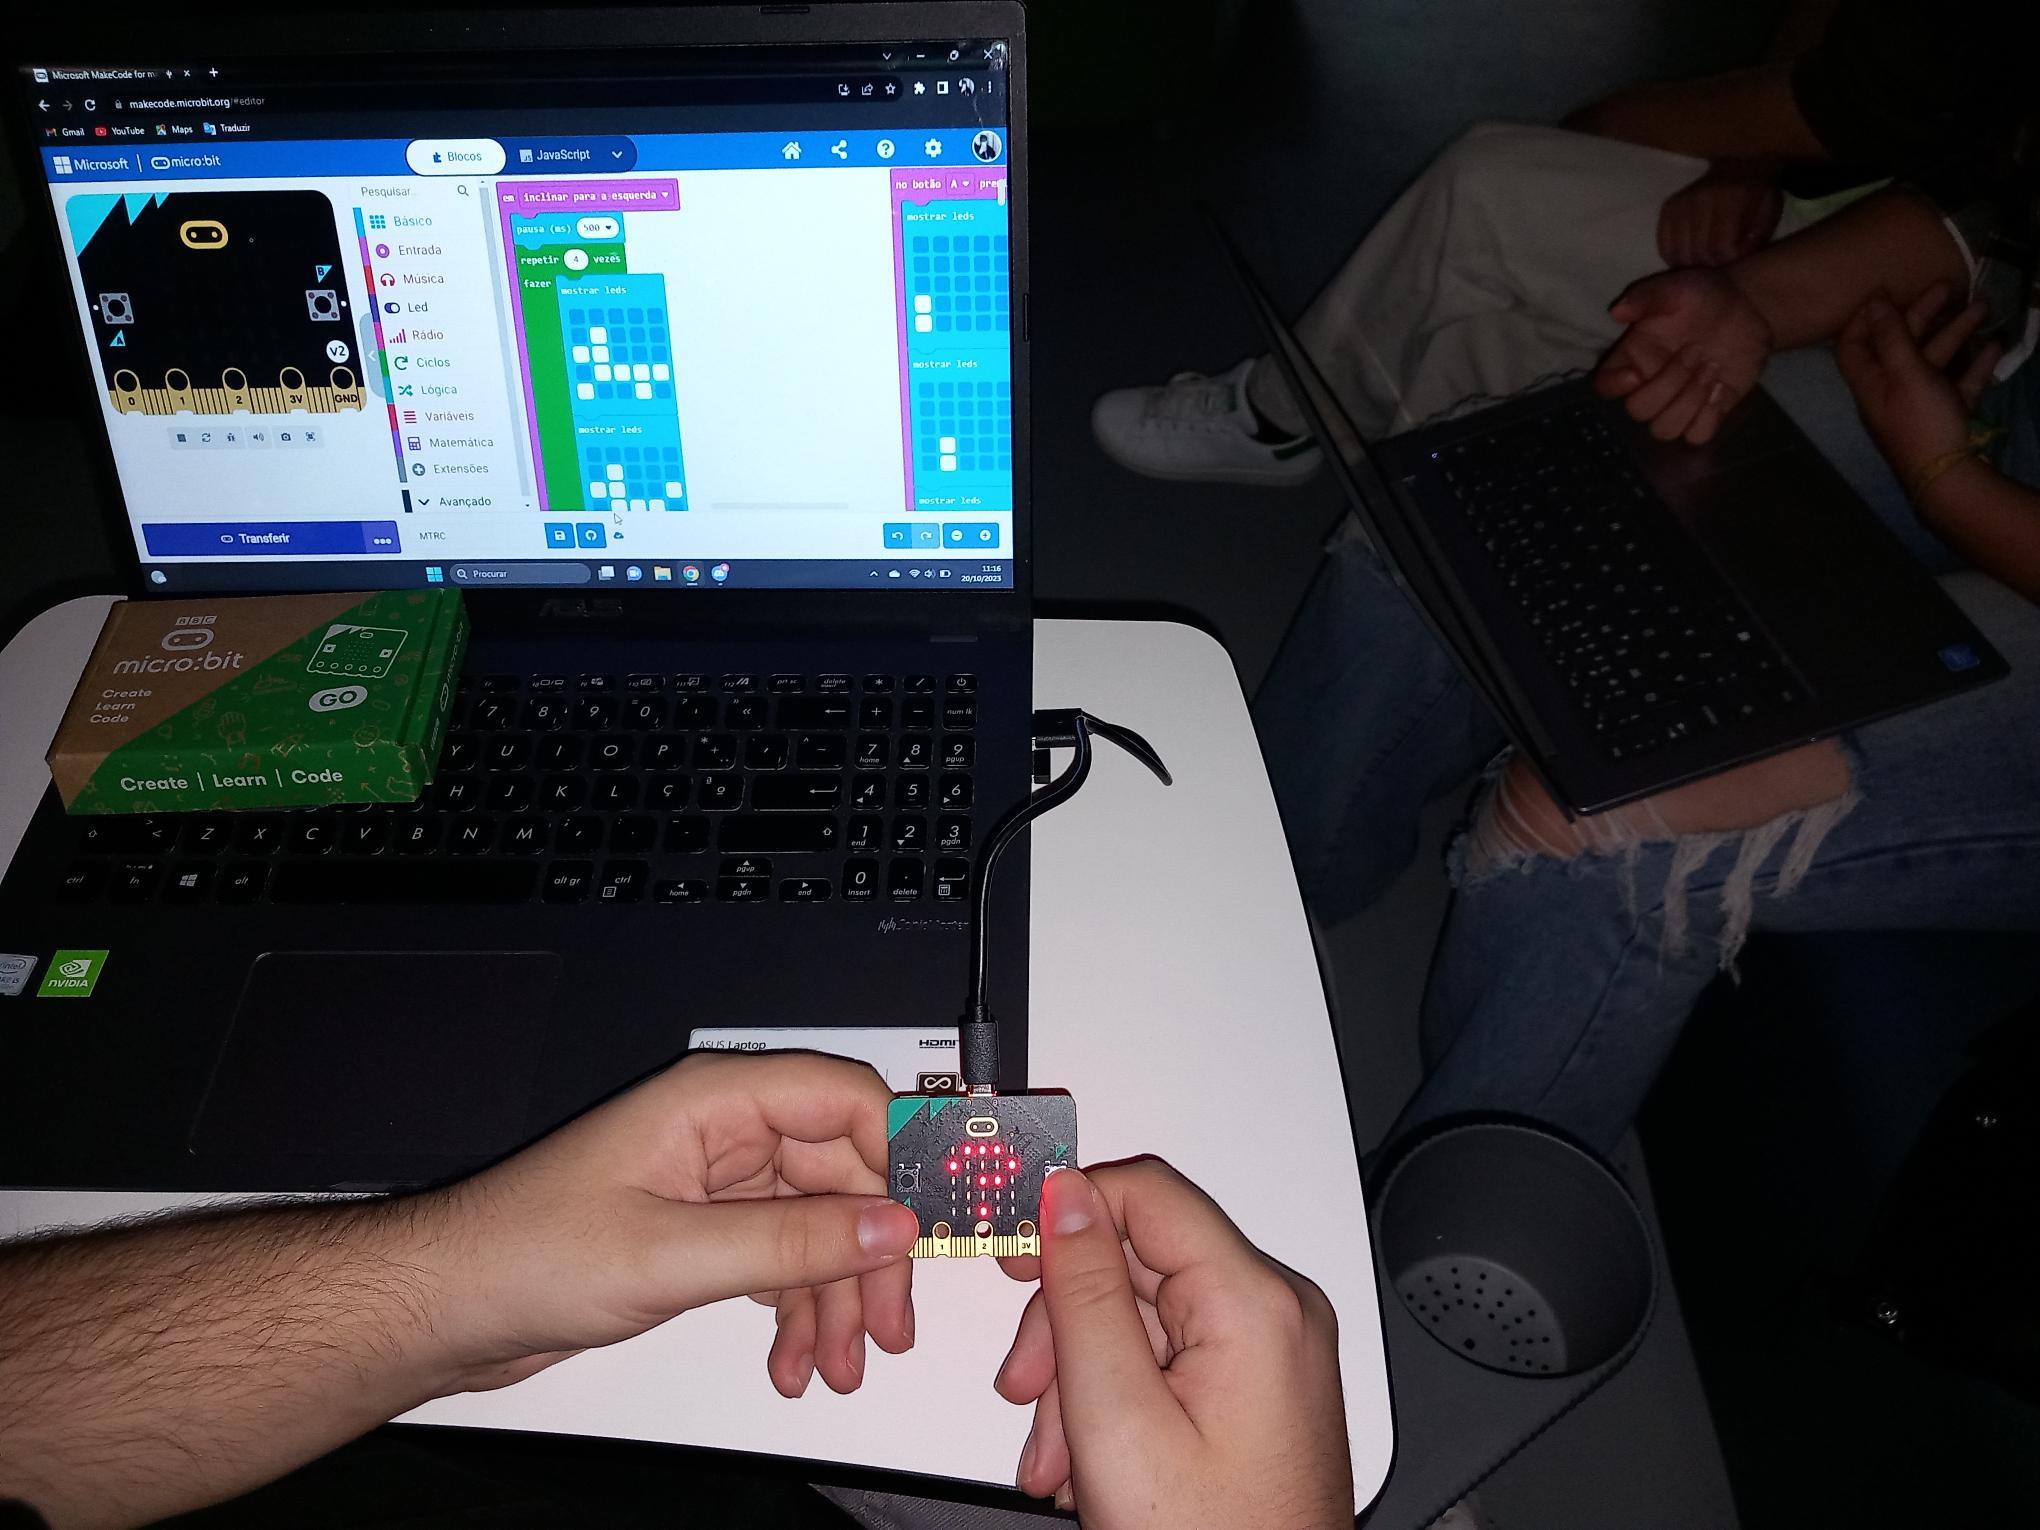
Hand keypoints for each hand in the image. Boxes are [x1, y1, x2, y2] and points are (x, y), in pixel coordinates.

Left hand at [419, 1051, 919, 1398]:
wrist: (445, 1305)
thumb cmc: (522, 1253)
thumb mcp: (670, 1255)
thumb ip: (788, 1243)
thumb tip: (888, 1228)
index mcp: (714, 1101)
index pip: (844, 1099)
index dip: (900, 1153)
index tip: (938, 1216)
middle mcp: (721, 1133)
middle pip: (841, 1174)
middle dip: (870, 1254)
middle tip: (888, 1324)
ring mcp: (713, 1183)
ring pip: (816, 1226)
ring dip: (835, 1296)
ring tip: (839, 1363)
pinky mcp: (700, 1230)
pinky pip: (780, 1260)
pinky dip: (795, 1308)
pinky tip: (794, 1358)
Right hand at [992, 1160, 1350, 1527]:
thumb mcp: (1118, 1418)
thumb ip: (1086, 1295)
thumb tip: (1064, 1195)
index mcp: (1255, 1304)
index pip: (1147, 1192)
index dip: (1069, 1209)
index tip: (1012, 1246)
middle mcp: (1275, 1311)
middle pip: (1136, 1258)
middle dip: (1066, 1325)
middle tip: (1027, 1389)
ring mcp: (1270, 1348)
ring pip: (1139, 1313)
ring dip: (1080, 1373)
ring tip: (1059, 1456)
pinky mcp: (1257, 1381)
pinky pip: (1166, 1354)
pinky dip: (1116, 1395)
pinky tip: (1090, 1459)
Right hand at [1595, 268, 1773, 443]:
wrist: (1748, 307)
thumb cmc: (1704, 296)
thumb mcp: (1675, 288)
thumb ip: (1645, 297)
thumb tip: (1616, 311)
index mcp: (1634, 358)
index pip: (1606, 386)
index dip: (1615, 387)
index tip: (1637, 372)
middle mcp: (1650, 385)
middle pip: (1638, 411)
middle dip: (1668, 385)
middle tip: (1695, 352)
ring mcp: (1679, 402)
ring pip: (1664, 430)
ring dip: (1689, 402)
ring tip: (1712, 368)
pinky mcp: (1708, 413)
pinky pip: (1697, 436)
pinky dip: (1708, 417)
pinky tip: (1721, 388)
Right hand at [1657, 161, 1782, 268]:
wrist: (1738, 165)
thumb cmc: (1757, 194)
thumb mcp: (1770, 213)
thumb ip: (1757, 238)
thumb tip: (1735, 259)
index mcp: (1730, 197)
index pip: (1719, 246)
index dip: (1728, 260)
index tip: (1736, 258)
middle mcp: (1700, 198)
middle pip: (1697, 253)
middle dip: (1711, 265)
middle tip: (1722, 261)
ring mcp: (1679, 203)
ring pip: (1678, 254)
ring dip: (1694, 265)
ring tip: (1707, 259)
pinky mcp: (1667, 209)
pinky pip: (1665, 248)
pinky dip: (1677, 258)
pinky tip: (1692, 255)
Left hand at [1835, 282, 2001, 495]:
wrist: (1947, 476)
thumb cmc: (1920, 421)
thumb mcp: (1904, 373)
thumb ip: (1890, 338)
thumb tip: (1872, 304)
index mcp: (1870, 382)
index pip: (1853, 345)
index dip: (1864, 317)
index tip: (1884, 291)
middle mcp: (1889, 391)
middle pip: (1901, 346)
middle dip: (1923, 314)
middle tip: (1947, 286)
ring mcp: (1919, 404)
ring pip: (1934, 361)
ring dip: (1955, 333)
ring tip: (1983, 307)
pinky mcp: (1945, 415)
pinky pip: (1958, 384)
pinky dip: (1974, 364)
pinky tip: (1995, 345)